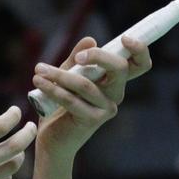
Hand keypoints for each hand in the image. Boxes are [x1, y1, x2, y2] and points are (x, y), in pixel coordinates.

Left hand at [32, 35, 152, 161]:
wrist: (52, 140)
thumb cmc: (61, 106)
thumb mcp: (68, 75)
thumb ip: (77, 58)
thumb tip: (90, 40)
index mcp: (114, 81)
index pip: (139, 65)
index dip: (140, 50)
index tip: (124, 38)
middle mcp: (116, 94)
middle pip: (120, 68)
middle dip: (99, 56)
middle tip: (76, 57)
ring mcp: (106, 109)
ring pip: (86, 84)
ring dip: (59, 75)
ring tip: (39, 70)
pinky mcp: (92, 120)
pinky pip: (71, 100)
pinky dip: (52, 89)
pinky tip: (39, 82)